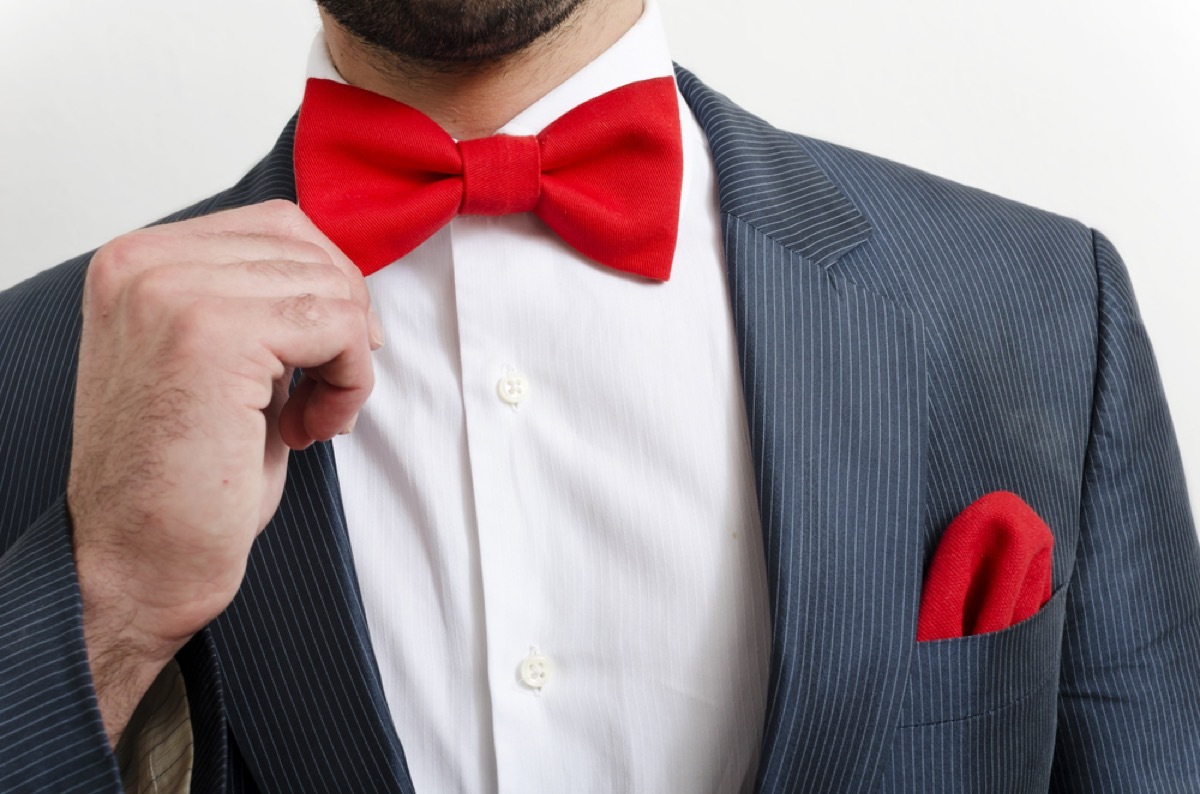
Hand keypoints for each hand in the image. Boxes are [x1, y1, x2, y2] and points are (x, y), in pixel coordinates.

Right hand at [66, 200, 381, 744]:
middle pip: (309, 247)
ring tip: (311, 419)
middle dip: (343, 323)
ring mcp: (174, 292)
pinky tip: (312, 429)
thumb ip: (261, 304)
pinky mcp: (215, 334)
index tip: (322, 360)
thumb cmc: (183, 482)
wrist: (134, 566)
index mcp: (139, 263)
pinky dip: (351, 381)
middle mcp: (144, 264)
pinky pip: (340, 324)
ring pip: (331, 286)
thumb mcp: (219, 364)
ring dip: (348, 359)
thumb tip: (343, 278)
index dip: (326, 291)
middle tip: (322, 397)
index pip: (279, 226)